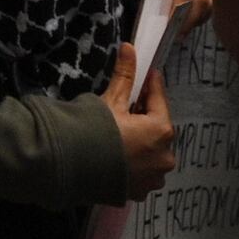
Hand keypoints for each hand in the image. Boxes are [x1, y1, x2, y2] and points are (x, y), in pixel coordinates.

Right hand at [102, 44, 179, 198]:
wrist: (73, 168)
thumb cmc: (96, 130)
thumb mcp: (111, 101)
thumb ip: (125, 75)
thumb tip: (130, 46)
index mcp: (161, 130)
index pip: (159, 101)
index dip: (152, 86)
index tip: (149, 75)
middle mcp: (165, 156)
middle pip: (157, 130)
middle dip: (145, 119)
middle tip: (127, 109)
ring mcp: (154, 178)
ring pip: (152, 153)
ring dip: (142, 144)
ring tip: (121, 136)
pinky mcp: (141, 192)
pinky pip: (143, 172)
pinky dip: (135, 164)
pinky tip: (119, 158)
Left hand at [149, 0, 210, 34]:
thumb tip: (163, 20)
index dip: (180, 12)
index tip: (171, 29)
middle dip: (190, 20)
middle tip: (178, 35)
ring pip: (209, 1)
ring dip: (197, 19)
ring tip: (182, 30)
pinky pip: (211, 0)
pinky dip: (201, 13)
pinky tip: (189, 20)